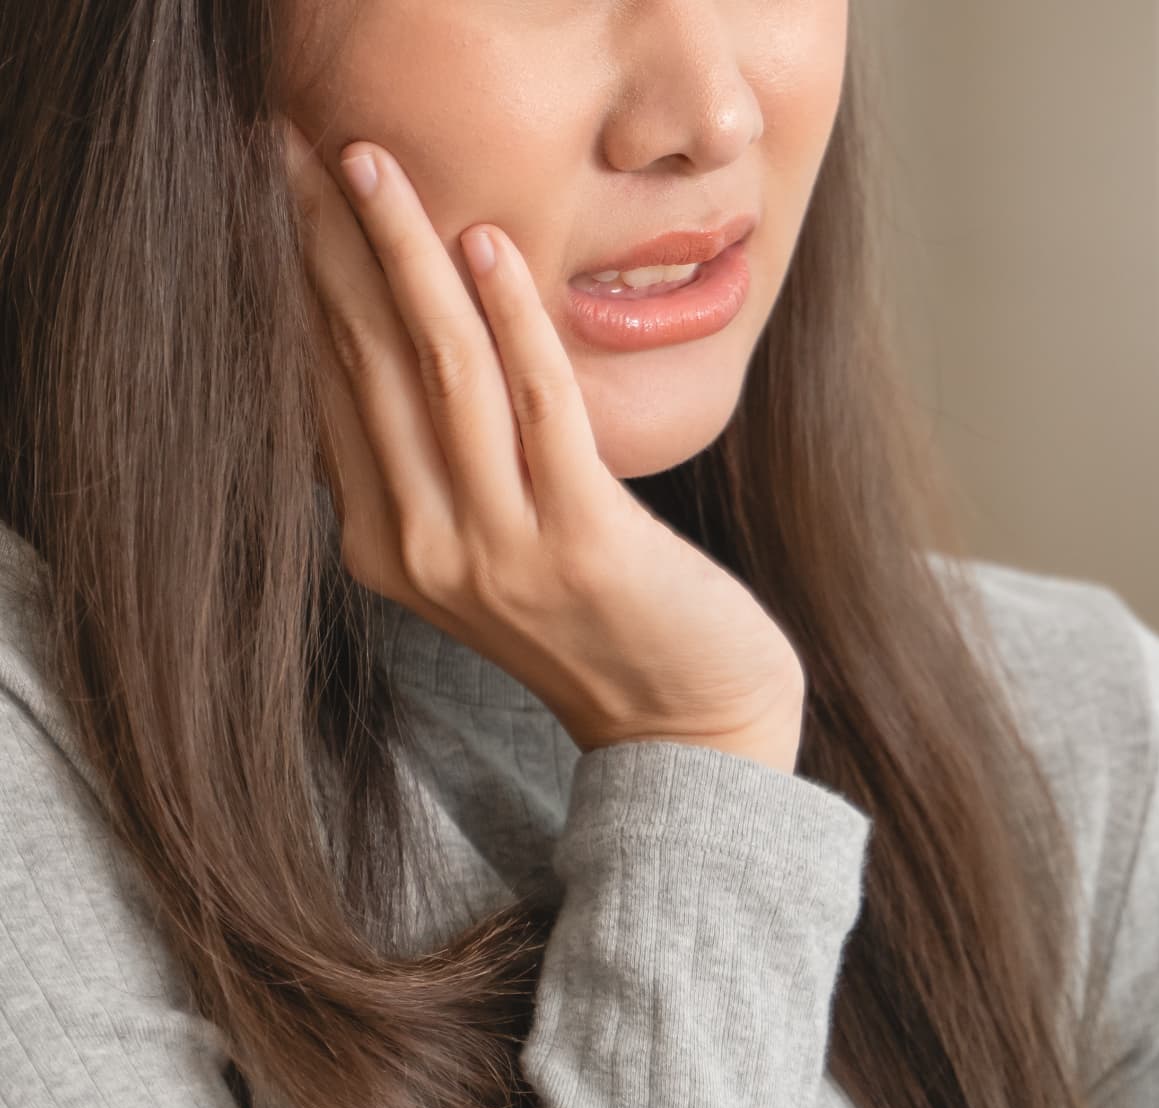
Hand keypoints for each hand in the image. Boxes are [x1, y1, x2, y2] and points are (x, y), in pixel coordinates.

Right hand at [278, 119, 804, 768]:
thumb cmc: (597, 620)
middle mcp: (420, 551)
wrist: (688, 721)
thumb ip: (428, 473)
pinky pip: (535, 404)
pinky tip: (490, 244)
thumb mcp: (486, 550)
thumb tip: (389, 351)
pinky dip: (511, 316)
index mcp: (380, 548)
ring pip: (434, 371)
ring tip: (375, 164)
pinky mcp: (581, 540)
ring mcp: (496, 550)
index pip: (324, 390)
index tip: (281, 192)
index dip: (298, 283)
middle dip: (328, 245)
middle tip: (296, 146)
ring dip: (403, 254)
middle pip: (360, 365)